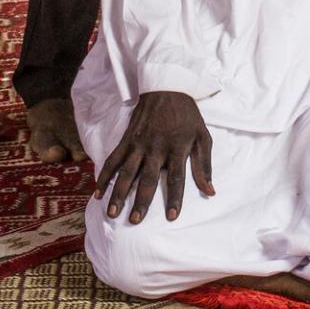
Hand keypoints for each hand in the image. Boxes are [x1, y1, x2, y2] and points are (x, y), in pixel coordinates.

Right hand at [95, 91, 213, 224]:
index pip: (177, 178)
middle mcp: (156, 148)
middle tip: (134, 221)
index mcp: (177, 147)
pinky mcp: (126, 139)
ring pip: (126, 172)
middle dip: (141, 201)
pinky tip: (98, 192)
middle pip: (148, 179)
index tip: (172, 217)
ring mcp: (139, 143)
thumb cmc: (187, 116)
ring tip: (112, 213)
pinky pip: (113, 160)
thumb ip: (204, 165)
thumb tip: (211, 191)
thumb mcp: (202, 137)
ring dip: (118, 193)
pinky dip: (104, 176)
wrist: (167, 87)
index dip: (175, 198)